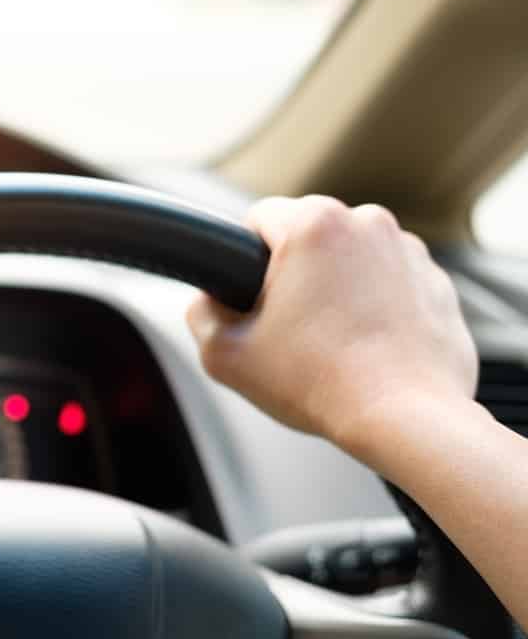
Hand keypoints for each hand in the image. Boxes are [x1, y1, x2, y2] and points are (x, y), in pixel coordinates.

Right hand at [186, 196, 476, 458]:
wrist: (404, 419)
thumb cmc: (320, 384)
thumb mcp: (223, 354)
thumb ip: (201, 312)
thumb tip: (209, 300)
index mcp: (313, 224)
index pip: (257, 219)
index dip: (243, 261)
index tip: (251, 298)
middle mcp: (367, 223)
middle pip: (308, 237)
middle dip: (294, 274)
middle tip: (288, 329)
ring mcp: (409, 252)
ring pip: (351, 259)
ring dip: (337, 288)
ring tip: (331, 343)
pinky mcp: (437, 283)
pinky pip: (390, 284)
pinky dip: (376, 308)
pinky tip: (365, 348)